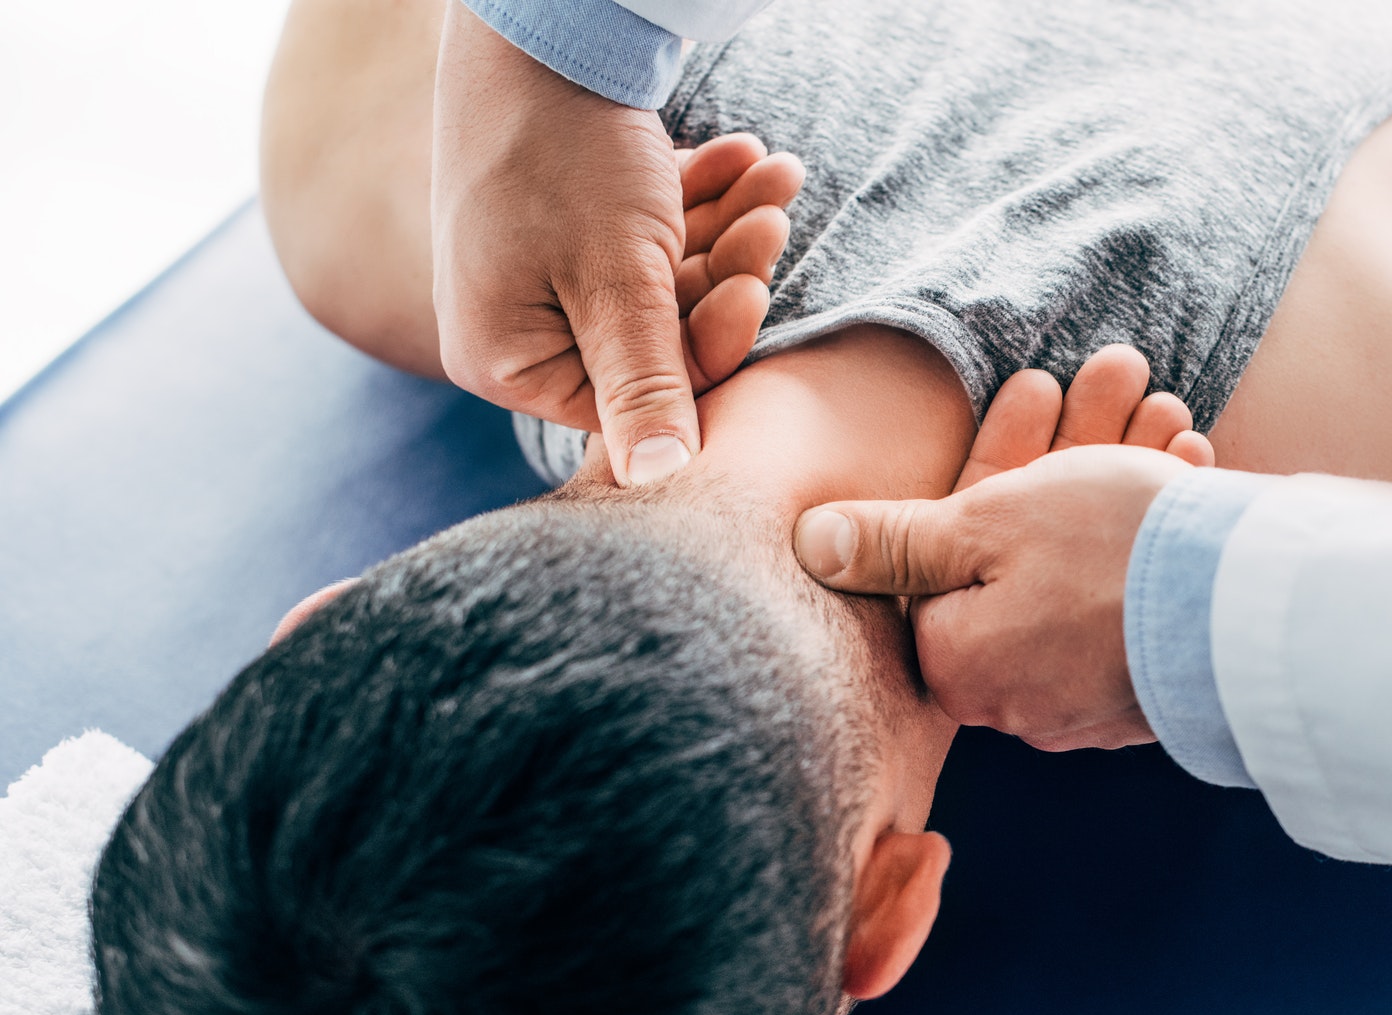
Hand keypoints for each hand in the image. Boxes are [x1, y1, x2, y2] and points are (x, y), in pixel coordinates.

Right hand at [432, 4, 800, 484]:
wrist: (541, 26)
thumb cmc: (566, 156)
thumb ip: (646, 384)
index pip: (636, 398)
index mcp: (508, 360)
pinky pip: (651, 233)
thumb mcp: (617, 283)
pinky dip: (702, 199)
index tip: (753, 288)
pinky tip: (747, 157)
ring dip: (730, 229)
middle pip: (657, 336)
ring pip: (665, 278)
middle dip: (727, 273)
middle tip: (773, 221)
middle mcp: (518, 326)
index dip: (708, 349)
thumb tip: (660, 482)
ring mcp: (542, 271)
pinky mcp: (571, 222)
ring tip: (772, 175)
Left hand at [795, 347, 1209, 749]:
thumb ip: (896, 540)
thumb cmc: (1113, 554)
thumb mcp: (987, 523)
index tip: (1037, 387)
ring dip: (1118, 475)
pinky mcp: (1149, 694)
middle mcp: (1015, 698)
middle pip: (1019, 555)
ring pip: (1082, 566)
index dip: (994, 457)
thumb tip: (809, 548)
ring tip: (1163, 407)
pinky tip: (1184, 466)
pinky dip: (1150, 532)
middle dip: (1067, 451)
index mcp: (958, 662)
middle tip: (1118, 375)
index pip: (942, 557)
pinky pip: (1129, 599)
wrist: (1256, 612)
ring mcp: (1087, 702)